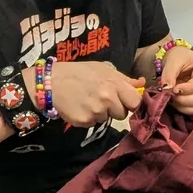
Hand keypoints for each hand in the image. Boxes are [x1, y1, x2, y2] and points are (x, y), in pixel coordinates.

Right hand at [24, 62, 144, 126]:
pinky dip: (88, 118)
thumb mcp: (102, 69)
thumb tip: (142, 83)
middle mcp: (107, 98)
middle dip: (115, 109)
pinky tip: (80, 107)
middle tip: (101, 99)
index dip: (132, 103)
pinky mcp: (85, 121)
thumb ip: (123, 78)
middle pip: (122, 114)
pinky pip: (93, 123)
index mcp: (114, 83)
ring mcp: (96, 111)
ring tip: (87, 101)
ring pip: (107, 119)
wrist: (51, 82)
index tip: (126, 102)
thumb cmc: (79, 72)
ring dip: (100, 113)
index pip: (136, 101)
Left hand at [158, 47, 192, 115]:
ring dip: (184, 107)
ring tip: (172, 100)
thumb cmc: (177, 57)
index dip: (187, 88)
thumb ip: (169, 74)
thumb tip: (166, 89)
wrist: (175, 60)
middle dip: (184, 100)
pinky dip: (185, 110)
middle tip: (171, 97)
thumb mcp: (172, 60)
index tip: (173, 89)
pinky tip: (176, 104)